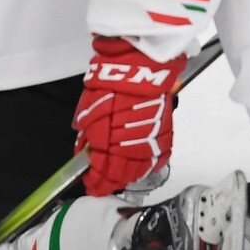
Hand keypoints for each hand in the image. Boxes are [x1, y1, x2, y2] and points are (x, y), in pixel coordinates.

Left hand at [74, 36, 182, 196]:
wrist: (139, 64)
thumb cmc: (111, 83)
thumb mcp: (89, 109)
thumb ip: (88, 135)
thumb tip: (85, 152)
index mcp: (109, 140)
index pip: (103, 170)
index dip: (96, 182)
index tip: (90, 186)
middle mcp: (131, 143)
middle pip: (122, 173)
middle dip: (111, 182)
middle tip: (102, 185)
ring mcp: (150, 138)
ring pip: (141, 168)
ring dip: (129, 176)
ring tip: (119, 179)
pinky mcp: (164, 130)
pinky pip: (159, 156)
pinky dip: (148, 165)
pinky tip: (141, 168)